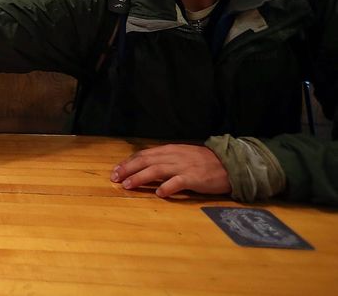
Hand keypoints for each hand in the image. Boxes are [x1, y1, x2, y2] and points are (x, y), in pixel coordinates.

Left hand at [111, 144, 230, 197]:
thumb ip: (165, 160)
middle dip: (128, 169)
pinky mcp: (194, 178)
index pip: (143, 154)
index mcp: (169, 150)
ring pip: (157, 170)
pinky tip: (158, 193)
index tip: (115, 170)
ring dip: (140, 177)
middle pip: (146, 160)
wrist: (229, 164)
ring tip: (128, 185)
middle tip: (114, 178)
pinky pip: (178, 182)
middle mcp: (174, 156)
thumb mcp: (181, 155)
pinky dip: (167, 187)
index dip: (128, 162)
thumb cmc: (203, 162)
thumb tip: (144, 166)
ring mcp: (184, 166)